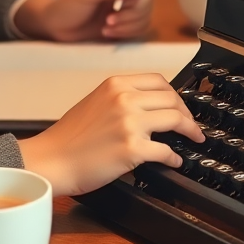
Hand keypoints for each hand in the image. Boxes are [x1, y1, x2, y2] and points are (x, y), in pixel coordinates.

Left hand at [13, 0, 153, 41]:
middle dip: (132, 11)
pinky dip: (126, 33)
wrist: (56, 27)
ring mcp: (128, 8)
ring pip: (146, 15)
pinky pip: (140, 29)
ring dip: (127, 24)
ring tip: (106, 26)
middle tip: (110, 16)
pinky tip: (108, 33)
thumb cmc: (67, 5)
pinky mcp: (126, 25)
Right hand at [17, 73, 204, 195]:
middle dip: (187, 113)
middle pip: (172, 99)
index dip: (175, 94)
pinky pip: (165, 151)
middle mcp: (124, 99)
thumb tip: (150, 106)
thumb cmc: (68, 138)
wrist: (50, 160)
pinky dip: (175, 157)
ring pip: (175, 119)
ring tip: (194, 138)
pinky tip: (175, 161)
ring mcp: (129, 123)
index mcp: (116, 85)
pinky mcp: (132, 148)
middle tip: (191, 124)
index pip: (159, 81)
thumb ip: (122, 99)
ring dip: (190, 130)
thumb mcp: (95, 102)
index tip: (180, 105)